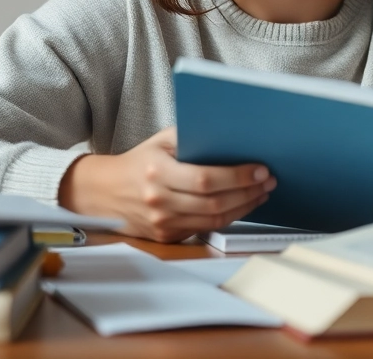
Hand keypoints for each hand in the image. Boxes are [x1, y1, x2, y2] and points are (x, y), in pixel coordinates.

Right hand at [59, 127, 275, 242]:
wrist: (104, 193)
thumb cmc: (138, 162)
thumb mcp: (160, 141)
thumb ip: (191, 137)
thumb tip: (230, 137)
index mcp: (158, 173)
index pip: (206, 179)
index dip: (238, 177)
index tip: (261, 170)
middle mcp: (159, 201)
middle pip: (215, 203)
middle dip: (248, 192)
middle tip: (268, 182)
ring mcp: (163, 223)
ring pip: (214, 221)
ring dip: (244, 207)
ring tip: (260, 193)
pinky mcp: (167, 236)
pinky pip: (205, 229)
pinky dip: (228, 218)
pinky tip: (241, 205)